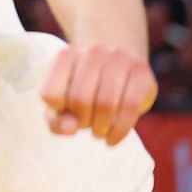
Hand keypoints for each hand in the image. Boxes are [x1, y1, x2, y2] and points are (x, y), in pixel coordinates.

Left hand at [40, 43, 155, 145]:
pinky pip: (130, 107)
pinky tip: (112, 139)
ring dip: (101, 128)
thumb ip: (57, 120)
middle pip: (80, 99)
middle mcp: (92, 52)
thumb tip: (70, 128)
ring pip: (106, 104)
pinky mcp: (141, 72)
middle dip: (83, 122)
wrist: (120, 62)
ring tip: (100, 133)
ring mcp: (118, 59)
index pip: (50, 94)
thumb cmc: (85, 88)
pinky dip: (120, 130)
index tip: (68, 113)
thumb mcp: (64, 102)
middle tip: (89, 127)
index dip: (58, 112)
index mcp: (65, 56)